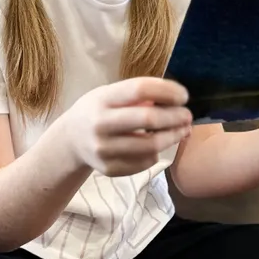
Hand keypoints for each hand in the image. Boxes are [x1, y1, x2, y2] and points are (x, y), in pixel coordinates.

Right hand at [66, 77, 192, 177]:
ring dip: (173, 137)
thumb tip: (177, 100)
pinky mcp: (108, 169)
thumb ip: (138, 96)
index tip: (183, 96)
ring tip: (183, 131)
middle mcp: (100, 123)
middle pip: (148, 119)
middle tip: (188, 116)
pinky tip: (159, 146)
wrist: (70, 141)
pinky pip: (144, 162)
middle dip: (175, 117)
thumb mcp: (109, 95)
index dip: (167, 91)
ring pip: (150, 146)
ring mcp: (103, 149)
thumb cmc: (98, 111)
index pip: (140, 89)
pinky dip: (156, 153)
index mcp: (102, 99)